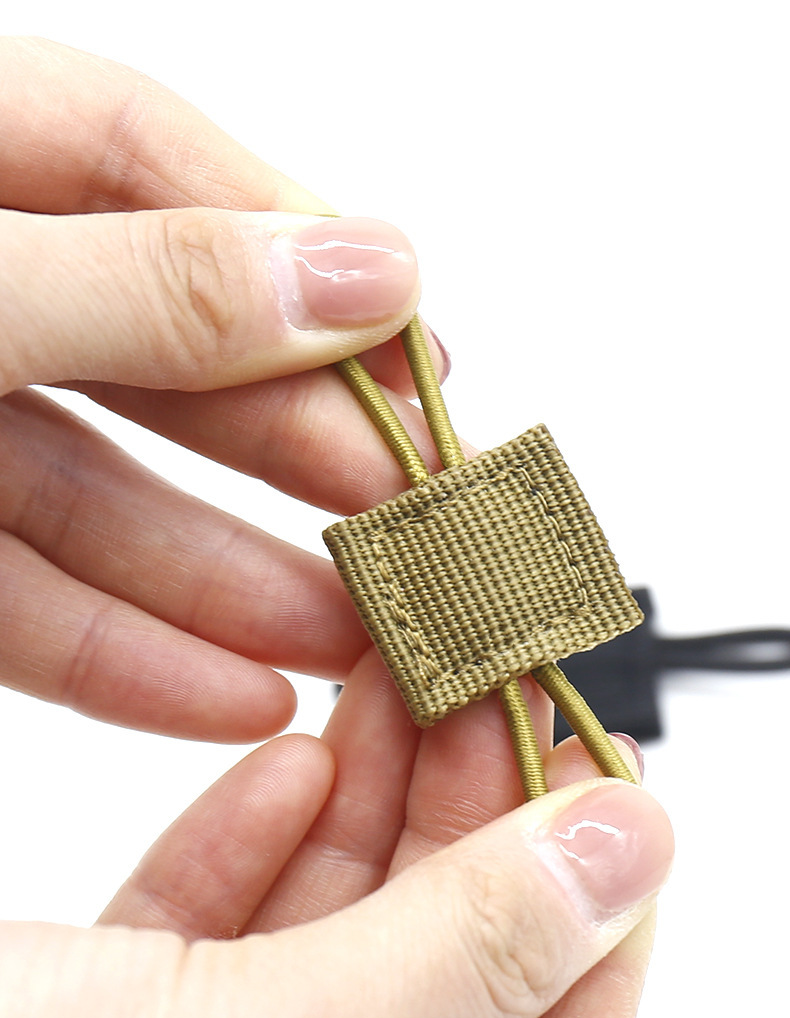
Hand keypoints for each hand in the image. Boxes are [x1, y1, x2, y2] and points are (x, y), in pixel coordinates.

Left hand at [0, 37, 445, 740]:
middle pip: (155, 356)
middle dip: (292, 450)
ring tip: (347, 638)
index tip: (413, 352)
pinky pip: (20, 602)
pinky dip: (122, 656)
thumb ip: (146, 282)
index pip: (151, 166)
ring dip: (228, 581)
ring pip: (98, 498)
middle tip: (406, 522)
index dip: (294, 253)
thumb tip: (350, 275)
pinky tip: (223, 695)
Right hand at [0, 650, 671, 1017]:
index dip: (593, 924)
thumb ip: (452, 961)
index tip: (604, 782)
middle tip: (489, 684)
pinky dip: (252, 842)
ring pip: (328, 943)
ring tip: (400, 678)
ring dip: (370, 804)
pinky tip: (284, 757)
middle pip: (440, 986)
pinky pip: (210, 943)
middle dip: (472, 821)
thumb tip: (626, 854)